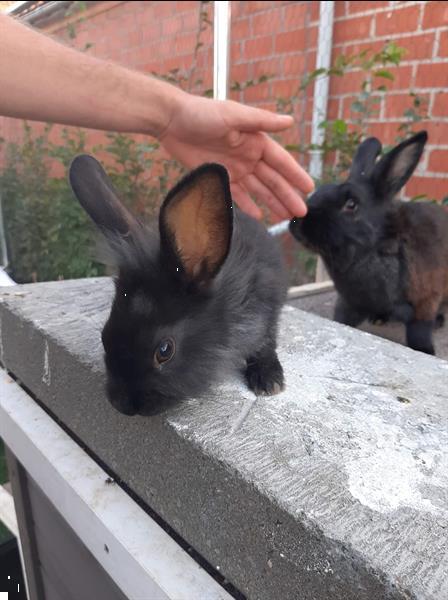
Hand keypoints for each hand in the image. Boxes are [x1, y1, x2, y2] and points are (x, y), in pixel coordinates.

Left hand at [159, 92, 313, 219]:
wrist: (171, 121)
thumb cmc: (201, 113)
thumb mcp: (233, 114)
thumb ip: (261, 121)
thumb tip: (289, 121)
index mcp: (255, 140)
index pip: (281, 161)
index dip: (295, 175)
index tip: (309, 189)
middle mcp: (248, 156)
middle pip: (272, 180)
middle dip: (287, 195)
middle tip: (301, 212)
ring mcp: (234, 168)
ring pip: (258, 190)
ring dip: (272, 203)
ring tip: (286, 218)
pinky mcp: (218, 177)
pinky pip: (236, 195)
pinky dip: (247, 206)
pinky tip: (259, 217)